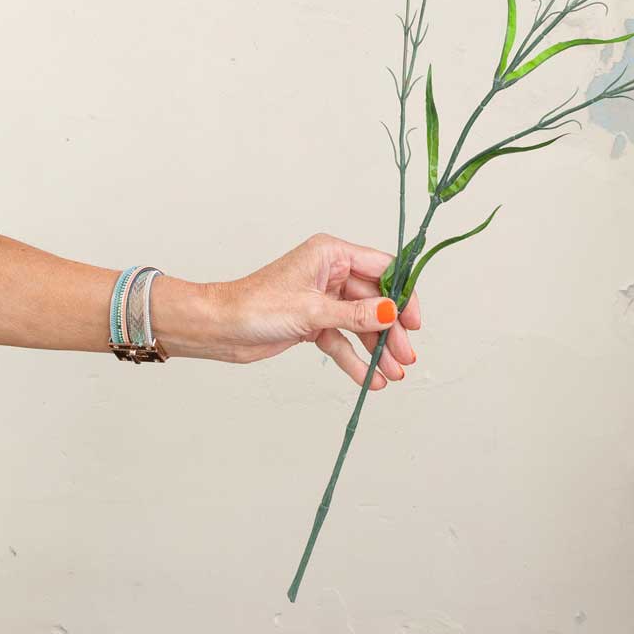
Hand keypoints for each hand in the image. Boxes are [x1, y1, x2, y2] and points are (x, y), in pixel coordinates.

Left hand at [158, 234, 420, 387]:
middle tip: (405, 358)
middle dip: (391, 331)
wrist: (219, 328)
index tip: (414, 322)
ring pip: (361, 323)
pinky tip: (370, 379)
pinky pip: (342, 340)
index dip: (402, 294)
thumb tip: (391, 312)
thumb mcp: (312, 311)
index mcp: (331, 254)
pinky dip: (355, 359)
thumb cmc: (256, 306)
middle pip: (375, 300)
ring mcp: (323, 298)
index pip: (382, 268)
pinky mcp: (313, 322)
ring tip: (393, 374)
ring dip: (377, 349)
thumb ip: (356, 314)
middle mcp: (331, 272)